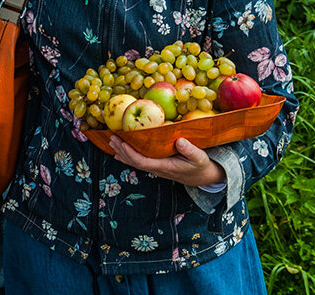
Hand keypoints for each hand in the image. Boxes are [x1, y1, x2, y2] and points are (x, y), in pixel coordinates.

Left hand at [108, 136, 225, 186]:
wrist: (202, 176)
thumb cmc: (200, 165)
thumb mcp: (199, 157)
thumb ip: (190, 150)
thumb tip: (179, 140)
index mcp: (165, 167)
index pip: (143, 162)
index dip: (131, 154)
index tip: (122, 143)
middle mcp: (157, 169)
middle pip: (135, 162)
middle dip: (122, 150)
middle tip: (112, 138)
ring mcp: (156, 168)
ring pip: (135, 162)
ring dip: (122, 152)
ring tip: (112, 142)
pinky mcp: (157, 165)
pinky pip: (139, 161)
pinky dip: (128, 155)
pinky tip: (120, 152)